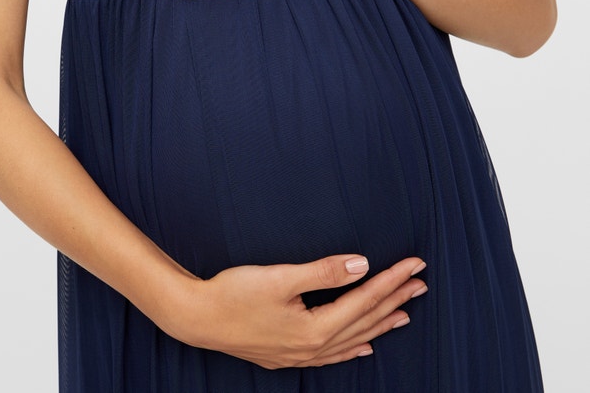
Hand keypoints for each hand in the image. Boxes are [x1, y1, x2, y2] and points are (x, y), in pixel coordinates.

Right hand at [162, 253, 426, 368]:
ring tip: (405, 314)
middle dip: (394, 299)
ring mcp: (301, 355)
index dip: (392, 280)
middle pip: (364, 319)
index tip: (415, 264)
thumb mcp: (280, 277)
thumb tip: (361, 265)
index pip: (364, 299)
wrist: (198, 318)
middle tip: (421, 283)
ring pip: (353, 338)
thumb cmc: (234, 293)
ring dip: (380, 323)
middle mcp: (313, 347)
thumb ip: (323, 271)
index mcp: (315, 329)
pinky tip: (363, 345)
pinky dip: (353, 347)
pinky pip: (333, 355)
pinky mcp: (288, 355)